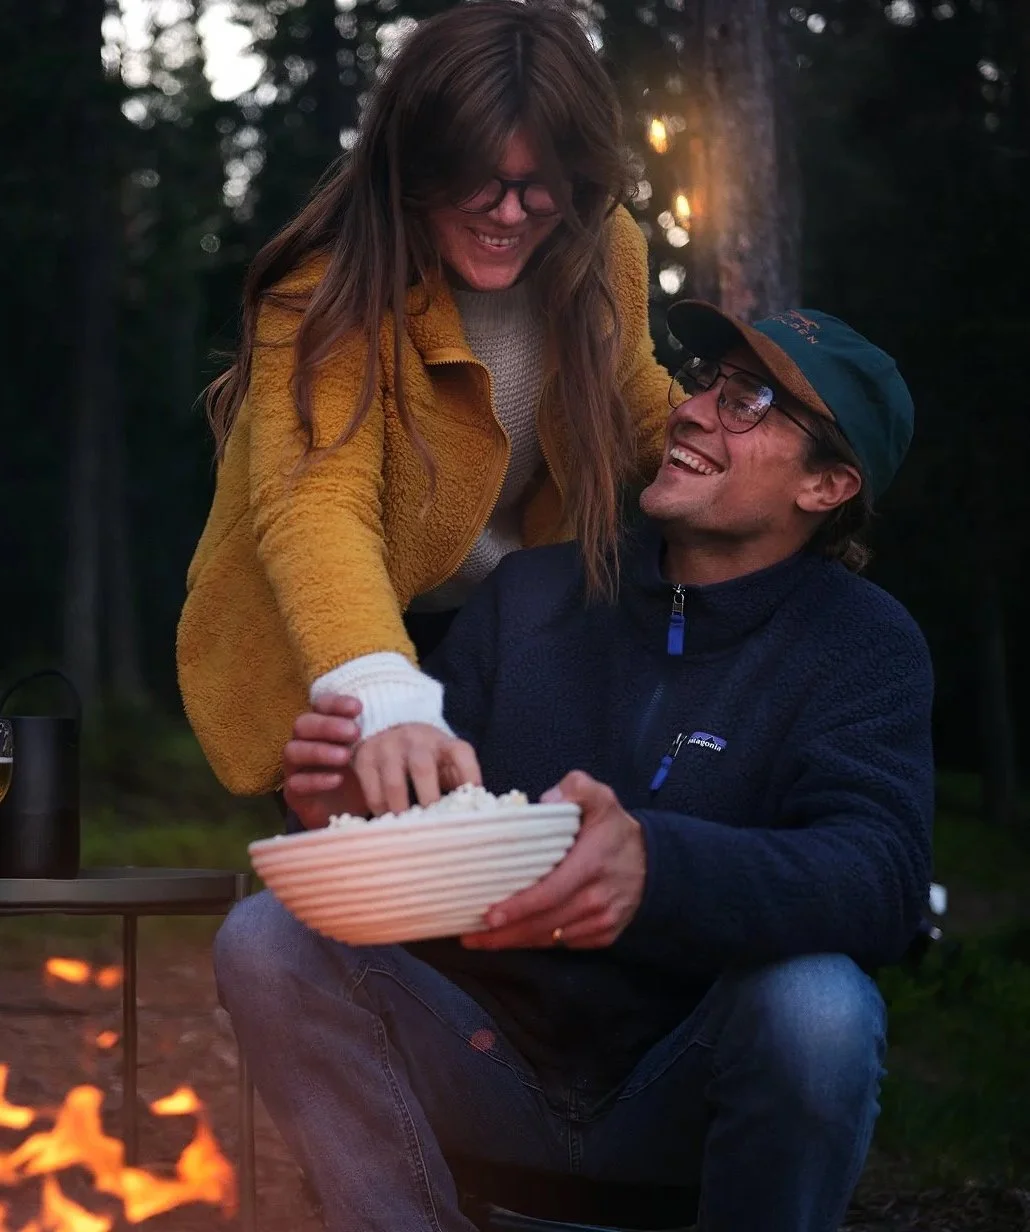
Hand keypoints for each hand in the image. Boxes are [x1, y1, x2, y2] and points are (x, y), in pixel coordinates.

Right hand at [283, 694, 363, 828]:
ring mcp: (295, 767)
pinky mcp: (294, 793)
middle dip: (327, 726)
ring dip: (319, 751)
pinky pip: (295, 782)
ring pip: (293, 750)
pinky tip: (337, 779)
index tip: (359, 707)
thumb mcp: (371, 753)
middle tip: (353, 732)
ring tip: (345, 756)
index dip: (336, 703)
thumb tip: (395, 714)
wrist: (353, 812)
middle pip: (303, 724)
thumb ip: (375, 735)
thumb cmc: (363, 773)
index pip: (320, 705)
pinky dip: (316, 780)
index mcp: (322, 726)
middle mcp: (303, 742)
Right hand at [351, 723, 481, 815]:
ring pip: (393, 782)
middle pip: (422, 768)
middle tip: (432, 825)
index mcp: (442, 742)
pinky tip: (387, 820)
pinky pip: (372, 789)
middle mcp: (415, 740)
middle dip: (428, 799)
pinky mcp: (365, 757)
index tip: (473, 797)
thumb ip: (459, 783)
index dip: (470, 774)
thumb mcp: (444, 762)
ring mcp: (388, 746)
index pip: (461, 753)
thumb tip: (473, 818)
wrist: (388, 731)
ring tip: (406, 829)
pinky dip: (380, 809)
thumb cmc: (425, 757)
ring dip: (400, 809)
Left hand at [461, 771, 645, 950]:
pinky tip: (514, 937)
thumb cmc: (615, 829)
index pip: (550, 893)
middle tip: (470, 936)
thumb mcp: (600, 797)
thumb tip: (547, 799)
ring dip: (515, 942)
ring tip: (482, 940)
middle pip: (544, 923)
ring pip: (551, 938)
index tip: (489, 917)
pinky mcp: (602, 935)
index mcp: (591, 863)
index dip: (518, 908)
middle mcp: (596, 898)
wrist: (653, 862)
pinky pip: (564, 943)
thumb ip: (576, 787)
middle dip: (504, 934)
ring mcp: (601, 921)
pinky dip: (538, 942)